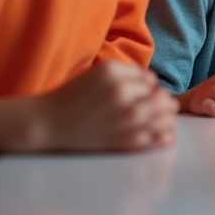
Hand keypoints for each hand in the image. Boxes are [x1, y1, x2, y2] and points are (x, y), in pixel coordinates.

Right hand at [33, 60, 178, 150]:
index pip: (151, 80)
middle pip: (162, 97)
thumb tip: (154, 83)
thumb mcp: (99, 73)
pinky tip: (164, 136)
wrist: (47, 124)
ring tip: (164, 120)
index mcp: (115, 73)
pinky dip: (164, 137)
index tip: (144, 95)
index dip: (150, 89)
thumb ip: (129, 73)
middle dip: (164, 102)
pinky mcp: (123, 140)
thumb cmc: (73, 97)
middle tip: (161, 107)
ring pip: (164, 117)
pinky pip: (155, 138)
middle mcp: (121, 93)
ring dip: (168, 118)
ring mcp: (124, 118)